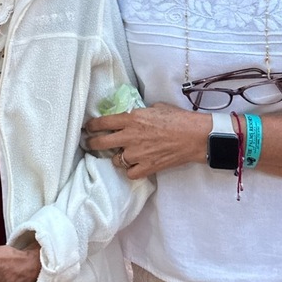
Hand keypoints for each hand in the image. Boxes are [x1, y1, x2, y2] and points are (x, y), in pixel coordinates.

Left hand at [85, 102, 208, 178]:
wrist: (193, 136)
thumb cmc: (176, 117)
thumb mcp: (154, 107)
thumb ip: (138, 113)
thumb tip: (130, 116)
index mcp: (131, 119)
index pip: (103, 122)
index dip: (91, 126)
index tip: (87, 128)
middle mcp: (130, 137)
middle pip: (101, 143)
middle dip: (92, 143)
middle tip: (89, 143)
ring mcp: (137, 154)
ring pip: (115, 160)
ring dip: (116, 157)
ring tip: (120, 155)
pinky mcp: (147, 167)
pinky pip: (130, 173)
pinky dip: (131, 170)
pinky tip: (135, 165)